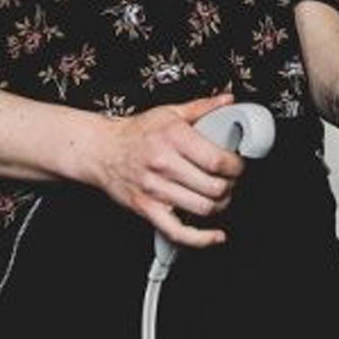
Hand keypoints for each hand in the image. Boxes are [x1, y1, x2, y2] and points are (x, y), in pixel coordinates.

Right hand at [93, 93, 246, 247]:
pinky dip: (201, 238)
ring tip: (220, 197)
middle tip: (231, 181)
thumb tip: (227, 100)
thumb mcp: (169, 112)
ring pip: (202, 208)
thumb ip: (202, 107)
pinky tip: (215, 236)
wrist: (101, 150)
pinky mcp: (147, 209)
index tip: (238, 166)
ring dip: (220, 205)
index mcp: (174, 138)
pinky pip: (177, 232)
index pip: (217, 160)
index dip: (236, 167)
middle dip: (231, 186)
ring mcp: (155, 189)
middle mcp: (164, 164)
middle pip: (213, 186)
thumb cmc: (136, 133)